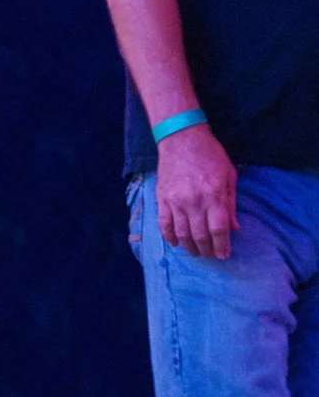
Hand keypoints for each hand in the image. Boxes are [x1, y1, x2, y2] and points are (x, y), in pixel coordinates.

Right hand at [158, 124, 237, 258]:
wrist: (182, 140)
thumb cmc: (210, 156)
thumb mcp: (229, 176)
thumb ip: (231, 203)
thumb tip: (234, 227)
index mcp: (214, 196)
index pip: (218, 229)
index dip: (222, 246)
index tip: (224, 255)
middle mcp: (194, 202)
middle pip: (200, 235)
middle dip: (207, 250)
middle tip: (211, 256)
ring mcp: (176, 202)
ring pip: (182, 233)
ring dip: (190, 247)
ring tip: (196, 253)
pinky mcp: (162, 199)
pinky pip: (164, 223)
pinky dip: (169, 237)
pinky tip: (176, 244)